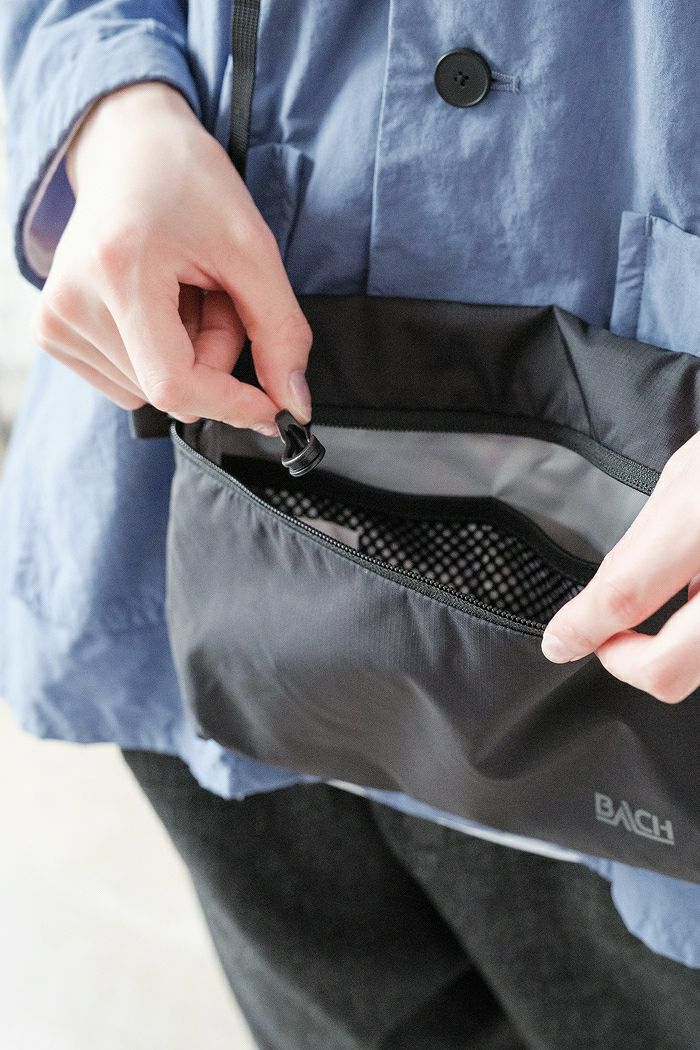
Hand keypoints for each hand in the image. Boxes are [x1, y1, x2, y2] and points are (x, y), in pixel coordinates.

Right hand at [31, 80, 312, 434]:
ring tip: (186, 292)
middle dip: (215, 360)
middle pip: (170, 390)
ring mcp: (55, 320)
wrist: (129, 148)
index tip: (272, 407)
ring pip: (153, 391)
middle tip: (219, 297)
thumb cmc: (190, 184)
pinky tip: (159, 304)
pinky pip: (129, 383)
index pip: (174, 384)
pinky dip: (161, 355)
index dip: (230, 404)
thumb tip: (294, 406)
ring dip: (189, 357)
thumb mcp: (251, 249)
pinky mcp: (53, 331)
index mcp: (119, 272)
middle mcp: (72, 302)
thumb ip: (280, 333)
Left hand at [541, 429, 699, 703]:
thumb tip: (609, 605)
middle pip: (671, 669)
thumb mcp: (690, 476)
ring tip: (679, 602)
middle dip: (627, 664)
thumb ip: (648, 544)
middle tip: (612, 640)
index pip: (627, 592)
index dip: (583, 627)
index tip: (559, 641)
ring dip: (678, 654)